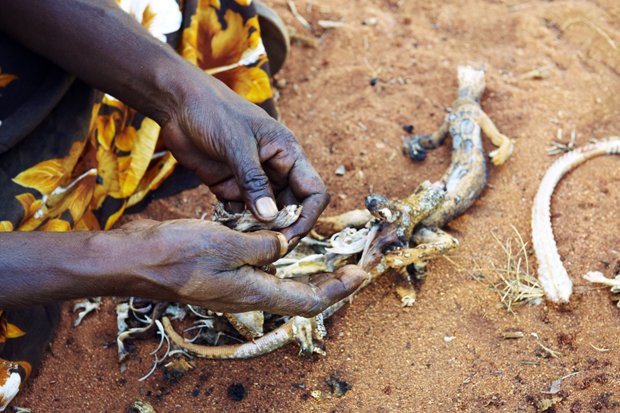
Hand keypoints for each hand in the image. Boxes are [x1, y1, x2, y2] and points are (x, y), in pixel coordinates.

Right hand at [122, 219, 365, 315]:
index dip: (337, 290)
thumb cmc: (175, 255)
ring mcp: (234, 286)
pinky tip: (280, 241)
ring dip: (305, 271)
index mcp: (253, 293)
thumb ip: (261, 245)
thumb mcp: (225, 244)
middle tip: (351, 266)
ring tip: (324, 254)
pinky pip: (260, 270)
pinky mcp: (222, 274)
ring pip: (281, 283)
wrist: (133, 260)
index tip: (360, 275)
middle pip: (299, 294)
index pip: (307, 300)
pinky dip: (278, 258)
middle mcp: (247, 294)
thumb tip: (283, 244)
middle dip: (329, 282)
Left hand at [160, 71, 328, 241]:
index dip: (307, 216)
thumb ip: (253, 181)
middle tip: (266, 248)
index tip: (289, 235)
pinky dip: (237, 225)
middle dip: (283, 229)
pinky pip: (241, 213)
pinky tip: (225, 232)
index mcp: (287, 154)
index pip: (313, 191)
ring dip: (259, 230)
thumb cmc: (212, 111)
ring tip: (244, 244)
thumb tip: (270, 217)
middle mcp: (275, 169)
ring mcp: (253, 180)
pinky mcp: (230, 186)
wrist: (177, 103)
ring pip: (267, 215)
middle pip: (292, 208)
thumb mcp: (235, 144)